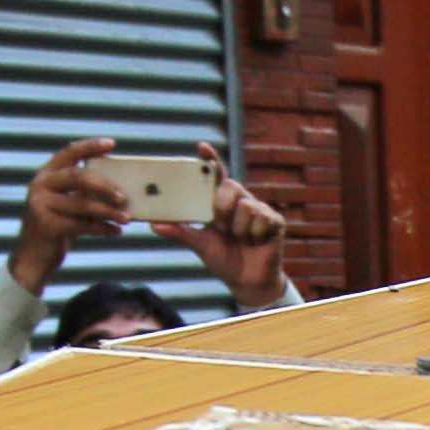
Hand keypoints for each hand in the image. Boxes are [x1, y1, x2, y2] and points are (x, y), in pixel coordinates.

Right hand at [5, 137, 129, 290]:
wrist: (33, 258)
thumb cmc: (56, 227)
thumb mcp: (66, 204)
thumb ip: (83, 192)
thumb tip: (120, 187)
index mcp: (46, 174)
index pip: (69, 153)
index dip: (90, 146)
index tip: (111, 144)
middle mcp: (40, 185)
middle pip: (77, 176)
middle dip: (104, 185)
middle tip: (124, 196)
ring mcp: (40, 205)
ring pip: (82, 203)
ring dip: (108, 211)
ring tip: (126, 218)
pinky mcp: (47, 226)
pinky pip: (82, 224)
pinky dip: (102, 228)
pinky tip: (115, 231)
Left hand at [165, 147, 295, 310]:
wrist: (247, 282)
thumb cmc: (224, 259)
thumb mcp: (200, 245)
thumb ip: (181, 232)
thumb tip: (154, 225)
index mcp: (222, 202)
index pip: (216, 175)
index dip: (211, 159)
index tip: (202, 147)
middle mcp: (241, 201)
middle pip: (232, 186)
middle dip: (223, 207)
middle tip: (222, 227)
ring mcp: (259, 209)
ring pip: (247, 206)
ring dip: (239, 229)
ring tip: (241, 239)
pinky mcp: (275, 221)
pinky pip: (262, 218)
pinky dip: (255, 235)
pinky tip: (256, 242)